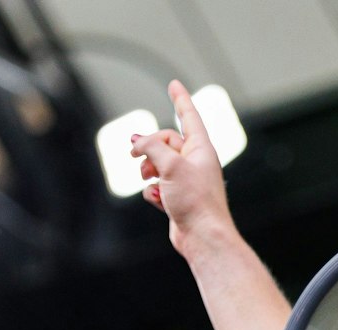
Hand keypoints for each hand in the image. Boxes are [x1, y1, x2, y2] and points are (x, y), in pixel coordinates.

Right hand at [131, 80, 233, 256]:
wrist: (203, 237)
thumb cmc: (195, 201)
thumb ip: (151, 147)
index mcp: (201, 148)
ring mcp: (186, 180)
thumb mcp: (170, 166)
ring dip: (148, 171)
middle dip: (148, 148)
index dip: (180, 99)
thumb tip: (136, 142)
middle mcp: (196, 162)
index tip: (174, 84)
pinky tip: (158, 201)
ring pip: (158, 164)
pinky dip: (152, 192)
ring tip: (150, 182)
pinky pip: (157, 186)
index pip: (189, 116)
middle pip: (164, 142)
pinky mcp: (177, 198)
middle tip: (134, 155)